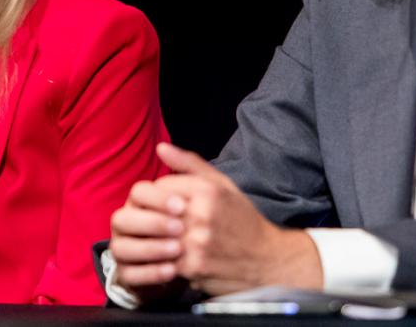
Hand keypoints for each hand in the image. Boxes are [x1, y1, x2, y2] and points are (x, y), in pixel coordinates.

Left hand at [110, 142, 322, 297]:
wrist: (267, 260)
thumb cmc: (243, 219)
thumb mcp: (222, 185)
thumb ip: (189, 164)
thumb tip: (160, 148)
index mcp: (207, 191)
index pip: (159, 186)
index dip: (155, 195)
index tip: (161, 203)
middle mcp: (201, 215)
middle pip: (153, 211)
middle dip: (149, 217)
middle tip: (154, 222)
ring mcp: (196, 243)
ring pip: (154, 237)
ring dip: (152, 239)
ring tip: (159, 239)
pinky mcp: (193, 267)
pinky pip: (162, 260)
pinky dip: (161, 258)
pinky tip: (168, 256)